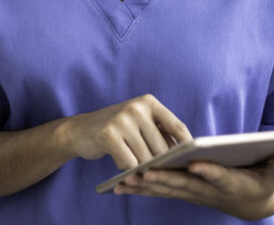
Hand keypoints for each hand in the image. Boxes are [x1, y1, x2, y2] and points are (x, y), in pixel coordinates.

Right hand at [58, 95, 190, 171]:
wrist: (80, 130)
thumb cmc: (117, 130)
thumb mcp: (140, 124)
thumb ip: (160, 133)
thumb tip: (185, 155)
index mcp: (149, 102)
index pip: (177, 126)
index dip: (187, 147)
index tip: (192, 162)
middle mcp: (137, 108)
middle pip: (162, 148)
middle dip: (159, 164)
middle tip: (154, 170)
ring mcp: (122, 120)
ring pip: (146, 158)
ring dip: (141, 168)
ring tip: (132, 161)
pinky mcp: (109, 135)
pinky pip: (129, 163)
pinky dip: (127, 169)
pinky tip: (119, 161)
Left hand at [114, 151, 273, 219]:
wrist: (252, 202)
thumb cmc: (263, 181)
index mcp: (231, 182)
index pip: (219, 176)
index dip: (209, 171)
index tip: (196, 164)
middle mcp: (208, 191)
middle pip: (184, 184)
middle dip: (164, 179)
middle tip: (145, 173)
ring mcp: (193, 193)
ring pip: (166, 190)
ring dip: (144, 186)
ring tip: (123, 180)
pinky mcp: (183, 191)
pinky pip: (159, 191)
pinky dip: (141, 188)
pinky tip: (121, 184)